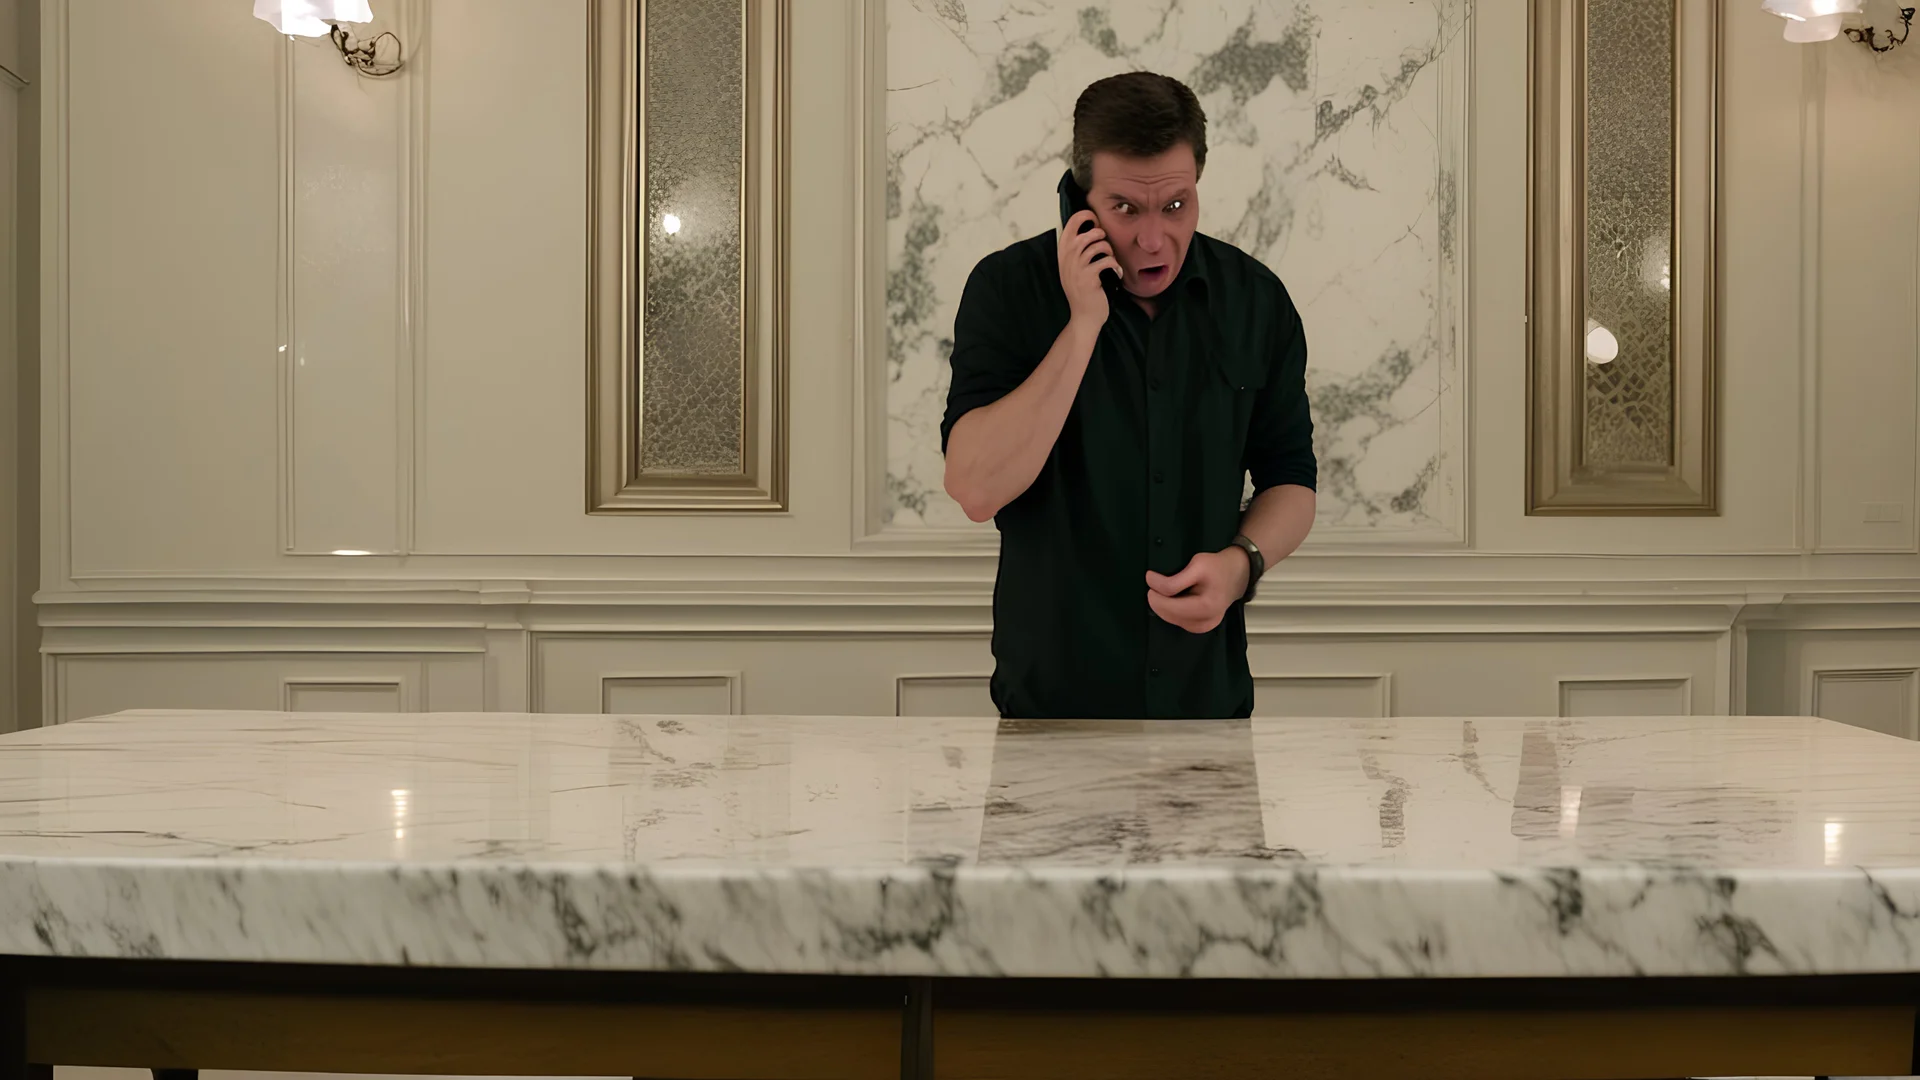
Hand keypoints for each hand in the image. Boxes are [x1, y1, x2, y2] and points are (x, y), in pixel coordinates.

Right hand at [1057, 210, 1117, 330]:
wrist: (1084, 317)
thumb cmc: (1084, 290)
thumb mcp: (1076, 268)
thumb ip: (1079, 250)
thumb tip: (1096, 228)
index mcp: (1063, 254)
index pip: (1070, 224)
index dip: (1085, 216)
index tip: (1096, 221)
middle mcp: (1067, 260)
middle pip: (1083, 234)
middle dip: (1098, 234)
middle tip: (1105, 243)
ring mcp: (1076, 270)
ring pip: (1097, 246)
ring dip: (1109, 250)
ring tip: (1111, 259)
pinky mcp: (1088, 279)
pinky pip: (1106, 261)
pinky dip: (1115, 266)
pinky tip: (1117, 273)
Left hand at [1146, 548, 1250, 634]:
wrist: (1238, 573)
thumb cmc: (1219, 567)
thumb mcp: (1197, 565)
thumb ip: (1174, 580)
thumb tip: (1151, 582)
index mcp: (1205, 607)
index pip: (1168, 604)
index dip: (1155, 589)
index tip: (1150, 576)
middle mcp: (1205, 622)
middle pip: (1167, 614)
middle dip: (1158, 599)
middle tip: (1157, 582)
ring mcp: (1204, 627)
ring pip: (1170, 619)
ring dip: (1164, 605)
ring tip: (1170, 589)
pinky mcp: (1201, 627)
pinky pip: (1178, 621)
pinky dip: (1172, 610)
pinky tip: (1177, 599)